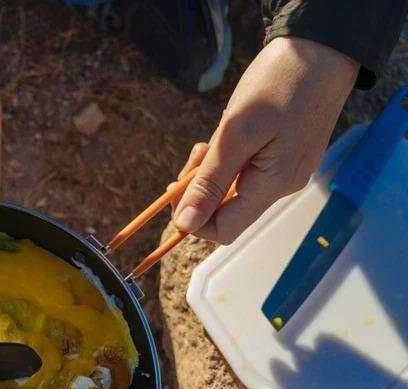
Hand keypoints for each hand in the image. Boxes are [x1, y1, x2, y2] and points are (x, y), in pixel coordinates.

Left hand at [172, 37, 358, 243]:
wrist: (323, 47)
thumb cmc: (281, 84)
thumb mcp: (236, 133)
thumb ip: (210, 181)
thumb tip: (184, 223)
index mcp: (272, 186)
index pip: (223, 231)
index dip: (193, 218)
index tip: (176, 189)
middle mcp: (281, 185)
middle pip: (226, 210)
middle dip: (200, 188)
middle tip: (197, 152)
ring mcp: (286, 169)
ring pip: (234, 187)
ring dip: (213, 169)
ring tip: (212, 138)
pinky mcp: (286, 153)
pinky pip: (247, 169)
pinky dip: (229, 157)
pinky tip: (230, 132)